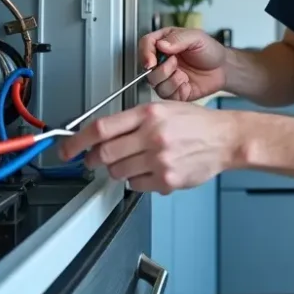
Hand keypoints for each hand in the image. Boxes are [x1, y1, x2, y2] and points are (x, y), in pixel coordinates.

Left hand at [57, 101, 237, 193]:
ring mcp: (160, 159)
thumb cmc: (197, 123)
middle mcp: (153, 135)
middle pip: (104, 153)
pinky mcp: (167, 179)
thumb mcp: (164, 108)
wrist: (226, 139)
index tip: (67, 149)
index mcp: (149, 114)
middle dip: (94, 159)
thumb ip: (132, 120)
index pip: (101, 128)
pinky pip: (135, 185)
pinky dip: (136, 180)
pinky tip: (150, 170)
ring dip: (118, 169)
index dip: (77, 141)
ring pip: (118, 172)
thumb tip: (99, 135)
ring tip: (135, 161)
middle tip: (95, 159)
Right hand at [140, 27, 227, 100]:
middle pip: (147, 69)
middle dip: (162, 70)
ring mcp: (167, 77)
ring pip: (156, 85)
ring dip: (171, 81)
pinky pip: (167, 96)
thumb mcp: (197, 37)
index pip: (145, 45)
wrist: (223, 68)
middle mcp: (162, 60)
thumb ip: (178, 39)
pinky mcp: (174, 91)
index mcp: (165, 43)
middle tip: (176, 63)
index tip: (151, 62)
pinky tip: (188, 85)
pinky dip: (179, 91)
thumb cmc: (210, 50)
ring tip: (184, 75)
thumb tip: (161, 45)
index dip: (145, 54)